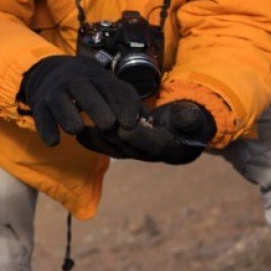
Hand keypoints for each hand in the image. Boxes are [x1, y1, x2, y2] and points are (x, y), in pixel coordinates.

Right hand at [19, 55, 143, 146]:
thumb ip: (130, 104)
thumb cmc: (91, 88)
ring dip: (68, 115)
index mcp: (96, 78)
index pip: (110, 87)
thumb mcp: (110, 88)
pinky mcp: (41, 106)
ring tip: (78, 129)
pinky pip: (42, 116)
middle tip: (107, 125)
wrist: (52, 73)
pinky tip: (55, 142)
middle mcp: (74, 82)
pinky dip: (46, 129)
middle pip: (84, 89)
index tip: (130, 123)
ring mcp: (55, 94)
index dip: (121, 104)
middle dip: (96, 106)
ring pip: (60, 101)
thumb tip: (150, 125)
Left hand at [78, 100, 214, 163]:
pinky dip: (91, 141)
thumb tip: (189, 115)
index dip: (135, 133)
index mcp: (164, 147)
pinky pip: (105, 148)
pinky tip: (78, 133)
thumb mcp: (191, 119)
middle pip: (125, 144)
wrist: (182, 136)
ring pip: (112, 146)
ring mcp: (134, 153)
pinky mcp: (123, 150)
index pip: (147, 141)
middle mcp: (147, 154)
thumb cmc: (187, 123)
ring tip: (80, 125)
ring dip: (97, 136)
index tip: (123, 123)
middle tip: (95, 118)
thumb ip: (188, 118)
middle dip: (110, 131)